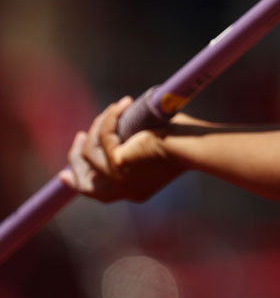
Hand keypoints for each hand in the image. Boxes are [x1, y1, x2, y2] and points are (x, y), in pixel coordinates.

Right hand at [59, 96, 182, 202]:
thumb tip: (122, 131)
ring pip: (90, 151)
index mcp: (134, 190)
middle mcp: (124, 190)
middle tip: (80, 135)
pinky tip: (124, 104)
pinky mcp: (118, 163)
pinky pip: (103, 136)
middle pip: (84, 179)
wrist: (195, 146)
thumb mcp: (154, 148)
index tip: (65, 173)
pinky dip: (110, 117)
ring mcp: (118, 179)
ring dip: (100, 125)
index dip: (78, 181)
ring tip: (119, 107)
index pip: (96, 193)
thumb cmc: (186, 142)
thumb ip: (134, 146)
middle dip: (77, 157)